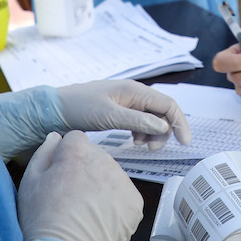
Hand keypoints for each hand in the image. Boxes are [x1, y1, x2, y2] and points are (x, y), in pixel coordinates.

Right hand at [17, 131, 142, 240]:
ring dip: (101, 185)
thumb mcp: (30, 182)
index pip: (75, 139)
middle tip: (70, 197)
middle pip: (95, 155)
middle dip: (84, 169)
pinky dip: (114, 204)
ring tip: (84, 211)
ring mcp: (123, 181)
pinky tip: (99, 219)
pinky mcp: (135, 202)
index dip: (65, 156)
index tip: (59, 175)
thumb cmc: (43, 220)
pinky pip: (123, 195)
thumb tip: (56, 137)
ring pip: (110, 175)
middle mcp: (105, 160)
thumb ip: (43, 153)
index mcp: (78, 151)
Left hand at [57, 80, 190, 149]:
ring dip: (153, 134)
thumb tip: (163, 127)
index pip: (168, 104)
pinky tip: (134, 141)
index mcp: (134, 90)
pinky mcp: (119, 110)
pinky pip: (140, 121)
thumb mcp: (109, 116)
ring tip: (141, 146)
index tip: (184, 143)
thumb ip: (137, 121)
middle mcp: (134, 93)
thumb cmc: (80, 108)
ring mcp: (127, 101)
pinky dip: (142, 133)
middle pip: (162, 112)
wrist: (56, 109)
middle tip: (152, 150)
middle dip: (164, 131)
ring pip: (152, 118)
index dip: (179, 123)